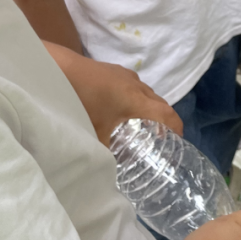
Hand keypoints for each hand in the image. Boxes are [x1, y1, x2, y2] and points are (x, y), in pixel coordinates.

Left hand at [44, 42, 182, 146]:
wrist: (61, 70)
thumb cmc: (82, 101)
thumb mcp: (95, 132)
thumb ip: (105, 151)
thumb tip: (108, 170)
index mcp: (137, 100)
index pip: (166, 113)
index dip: (176, 126)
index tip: (179, 140)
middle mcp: (137, 85)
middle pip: (158, 102)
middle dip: (163, 119)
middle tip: (160, 137)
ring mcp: (125, 75)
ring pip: (145, 93)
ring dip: (148, 108)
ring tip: (140, 124)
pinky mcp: (114, 71)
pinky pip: (133, 87)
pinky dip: (135, 99)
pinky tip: (119, 109)